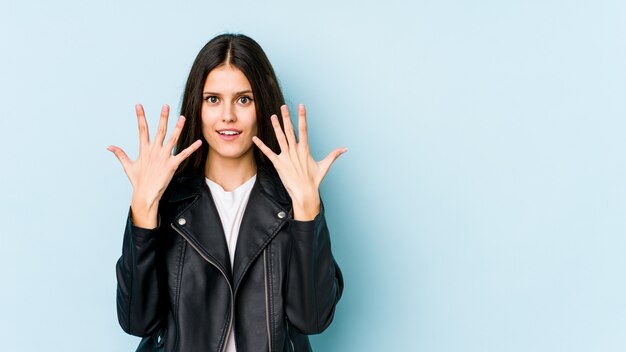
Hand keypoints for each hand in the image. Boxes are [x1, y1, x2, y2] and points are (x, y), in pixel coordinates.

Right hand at [107, 104, 201, 227]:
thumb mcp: (128, 166)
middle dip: (162, 117)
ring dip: (178, 128)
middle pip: (159, 130)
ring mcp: (164, 157)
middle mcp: (154, 151)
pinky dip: (192, 148)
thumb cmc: (138, 181)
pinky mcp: (172, 165)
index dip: (140, 117)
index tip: (139, 105)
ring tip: (182, 117)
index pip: (142, 129)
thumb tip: (109, 146)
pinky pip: (184, 154)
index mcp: (144, 150)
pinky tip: (199, 142)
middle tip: (165, 106)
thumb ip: (120, 154)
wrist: (145, 194)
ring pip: (172, 139)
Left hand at [252, 104, 346, 220]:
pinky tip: (255, 138)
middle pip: (290, 131)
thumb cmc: (314, 180)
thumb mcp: (324, 166)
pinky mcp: (279, 164)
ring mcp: (286, 157)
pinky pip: (269, 153)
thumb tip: (345, 149)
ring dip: (276, 127)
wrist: (305, 193)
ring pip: (280, 139)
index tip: (301, 106)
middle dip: (287, 118)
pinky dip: (261, 145)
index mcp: (305, 149)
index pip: (304, 129)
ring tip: (272, 116)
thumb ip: (333, 155)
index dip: (302, 117)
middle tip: (284, 107)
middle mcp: (295, 151)